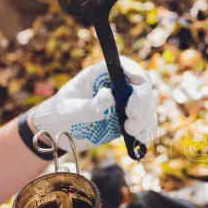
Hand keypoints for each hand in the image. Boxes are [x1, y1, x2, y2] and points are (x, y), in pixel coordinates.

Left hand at [29, 57, 156, 150]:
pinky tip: (140, 140)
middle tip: (133, 117)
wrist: (60, 132)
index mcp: (100, 75)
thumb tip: (109, 96)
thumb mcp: (71, 111)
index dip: (134, 71)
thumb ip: (90, 105)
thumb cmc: (62, 115)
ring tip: (131, 132)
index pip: (123, 66)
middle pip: (141, 85)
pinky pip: (145, 122)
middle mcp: (117, 86)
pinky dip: (145, 130)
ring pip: (147, 104)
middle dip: (142, 101)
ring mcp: (126, 102)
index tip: (138, 82)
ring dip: (145, 118)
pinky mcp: (129, 119)